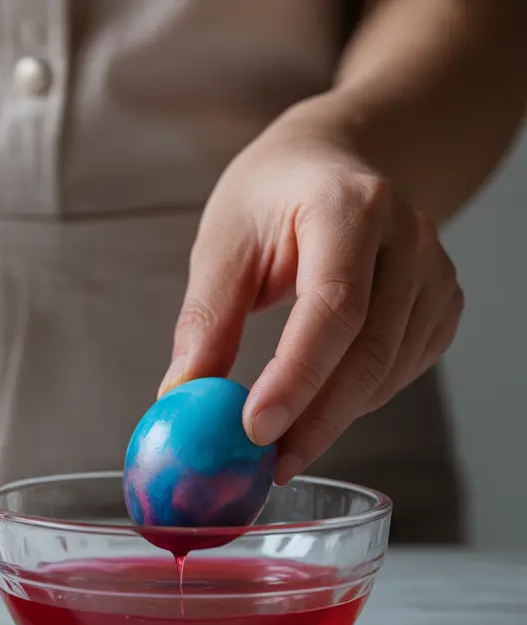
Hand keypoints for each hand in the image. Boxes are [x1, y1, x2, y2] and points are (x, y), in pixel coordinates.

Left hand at [161, 125, 463, 483]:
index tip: (254, 428)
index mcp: (350, 206)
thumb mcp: (223, 241)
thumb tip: (182, 394)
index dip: (296, 376)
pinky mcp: (442, 302)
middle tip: (267, 464)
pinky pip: (403, 368)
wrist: (333, 160)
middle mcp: (409, 236)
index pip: (333, 306)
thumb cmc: (271, 195)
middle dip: (317, 418)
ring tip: (280, 447)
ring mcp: (435, 270)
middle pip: (370, 349)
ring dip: (334, 418)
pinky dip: (359, 399)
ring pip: (390, 368)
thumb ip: (207, 317)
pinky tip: (319, 408)